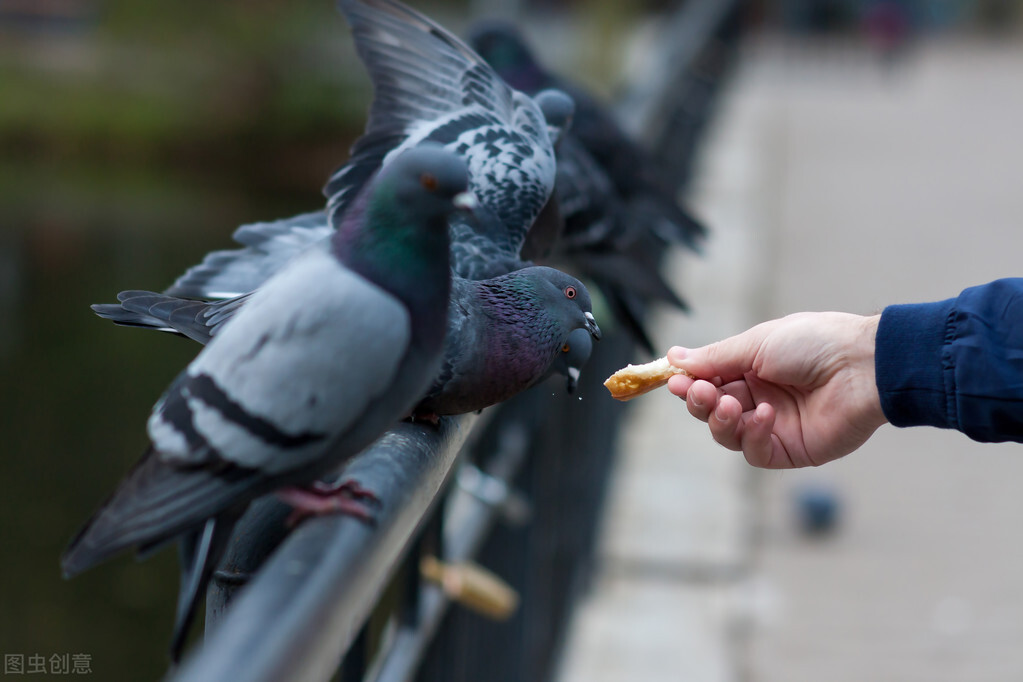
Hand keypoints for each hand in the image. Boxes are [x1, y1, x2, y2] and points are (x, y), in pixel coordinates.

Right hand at [666, 312, 887, 467]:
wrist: (864, 365)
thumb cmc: (816, 342)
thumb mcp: (757, 343)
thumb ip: (715, 358)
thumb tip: (674, 357)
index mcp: (752, 368)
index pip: (708, 382)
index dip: (689, 384)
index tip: (672, 380)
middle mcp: (760, 397)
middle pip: (712, 411)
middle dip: (700, 402)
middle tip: (699, 392)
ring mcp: (774, 426)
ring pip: (728, 435)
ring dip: (720, 421)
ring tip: (729, 404)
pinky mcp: (791, 449)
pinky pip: (756, 452)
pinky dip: (753, 435)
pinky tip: (765, 415)